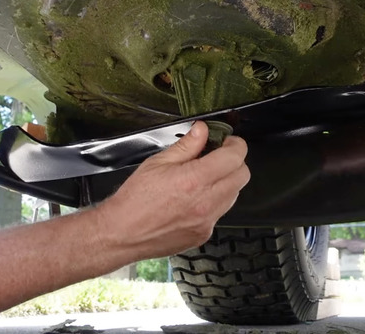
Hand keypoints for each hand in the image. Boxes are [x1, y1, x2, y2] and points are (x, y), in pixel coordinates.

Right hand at [94, 121, 249, 259]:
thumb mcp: (158, 162)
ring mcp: (207, 221)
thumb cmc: (135, 200)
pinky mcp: (203, 234)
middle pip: (242, 176)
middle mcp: (205, 203)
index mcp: (194, 180)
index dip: (236, 145)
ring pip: (234, 195)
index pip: (234, 157)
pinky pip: (220, 213)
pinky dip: (215, 202)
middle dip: (235, 162)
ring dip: (226, 182)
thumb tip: (202, 130)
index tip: (229, 142)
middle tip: (218, 157)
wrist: (122, 233)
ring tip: (203, 178)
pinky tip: (195, 198)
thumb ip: (186, 145)